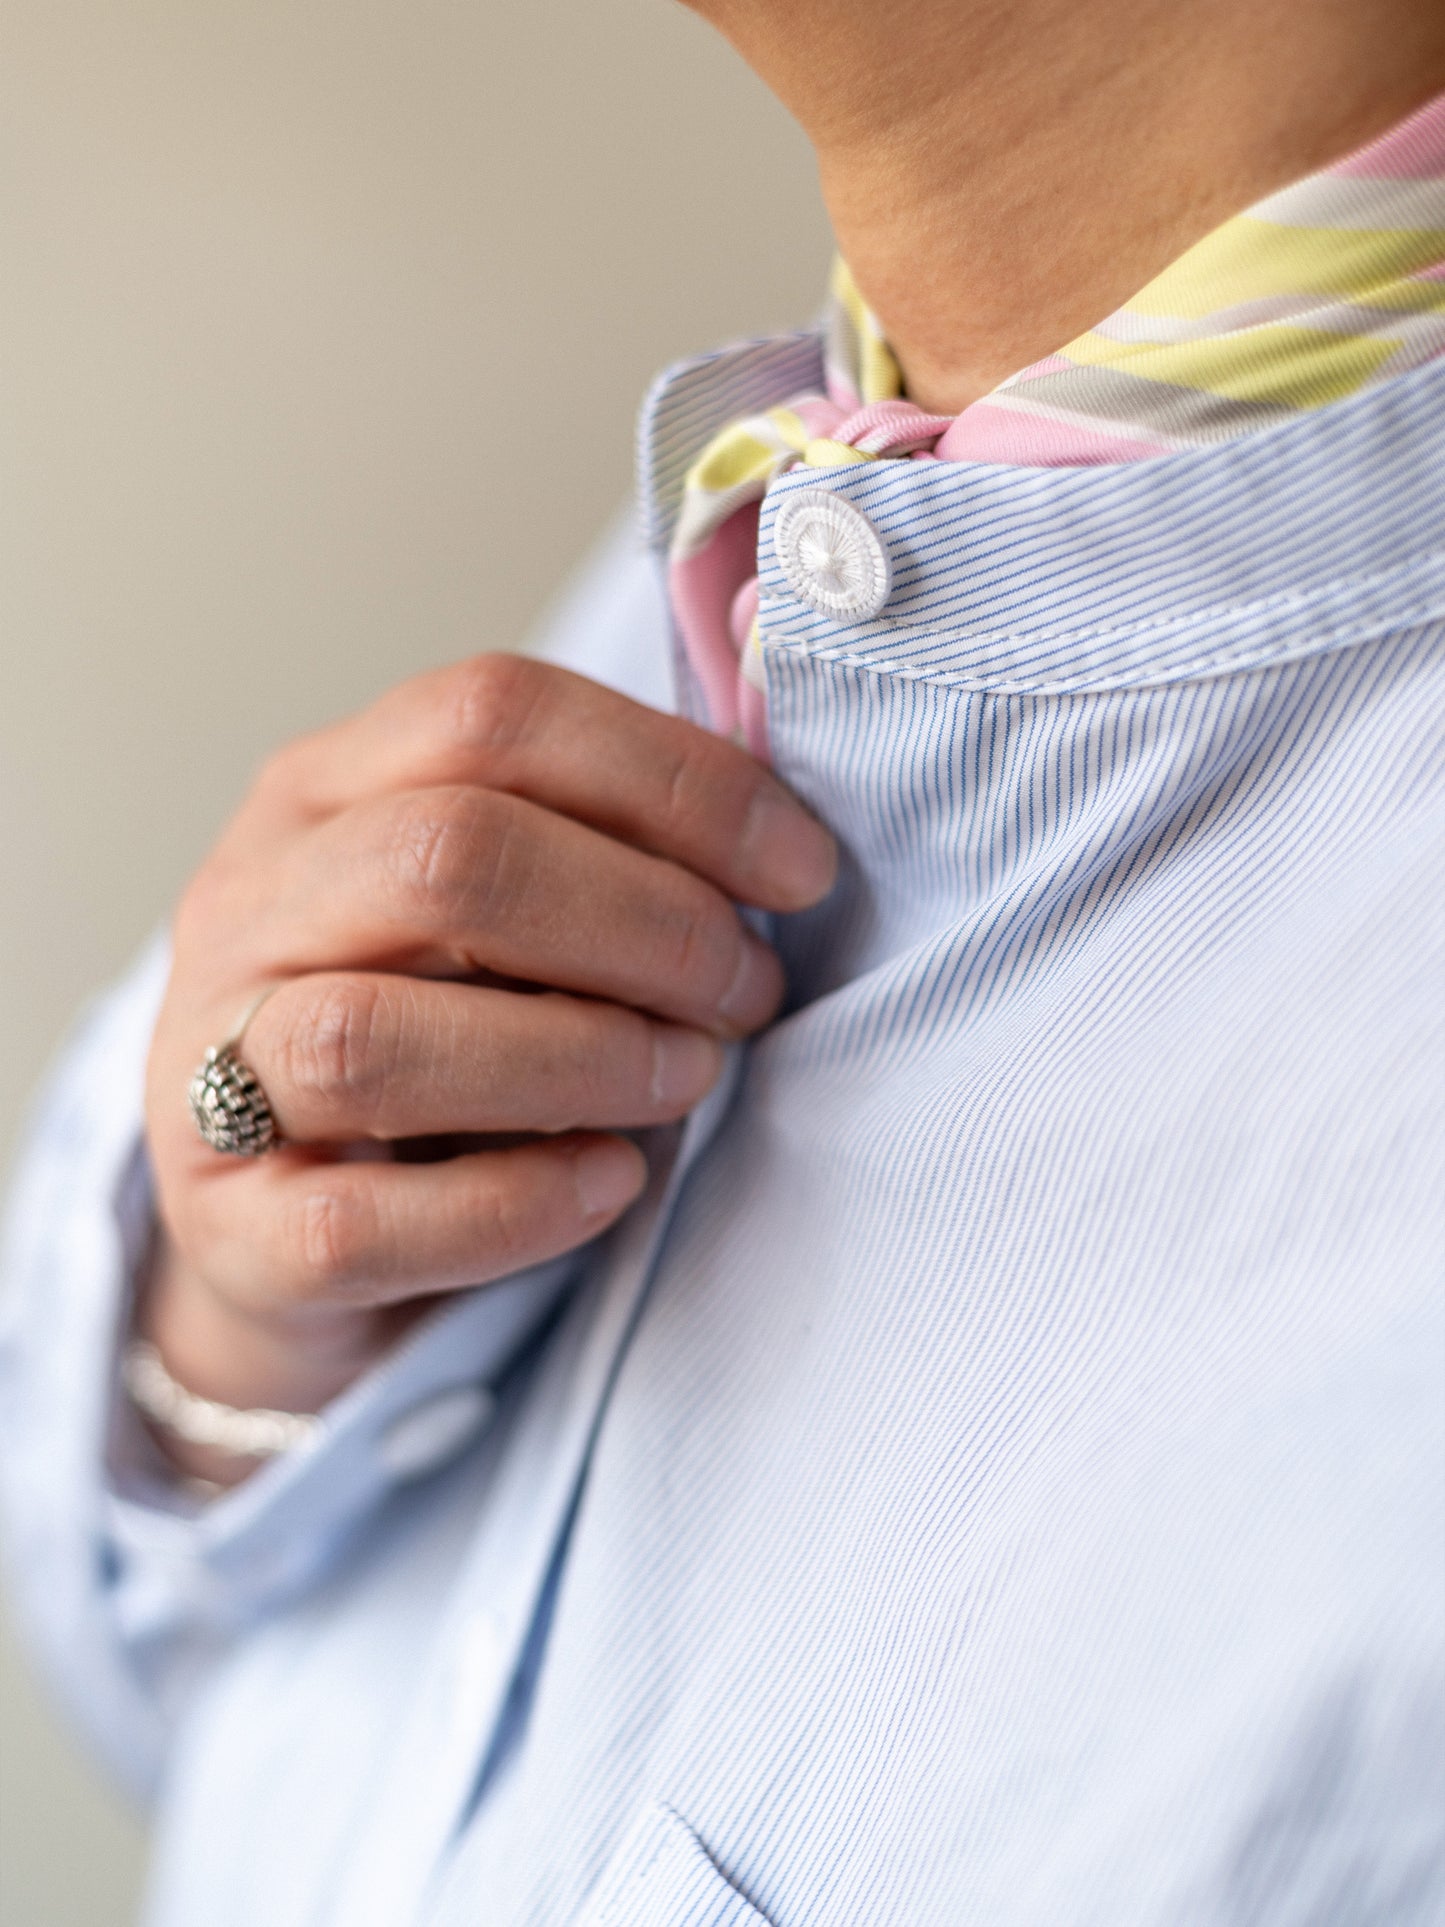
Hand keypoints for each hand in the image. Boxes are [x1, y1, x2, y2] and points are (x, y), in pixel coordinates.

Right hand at [141, 654, 835, 1482]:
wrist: (283, 1231)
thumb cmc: (432, 1042)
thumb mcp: (496, 916)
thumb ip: (593, 853)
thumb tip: (780, 848)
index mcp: (323, 793)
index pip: (493, 713)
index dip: (675, 780)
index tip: (800, 868)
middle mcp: (249, 910)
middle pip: (444, 855)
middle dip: (647, 919)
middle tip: (746, 990)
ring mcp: (211, 1073)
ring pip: (373, 1036)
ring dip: (581, 1055)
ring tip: (687, 1077)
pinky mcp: (233, 1233)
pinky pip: (361, 1221)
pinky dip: (517, 1205)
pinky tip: (609, 1184)